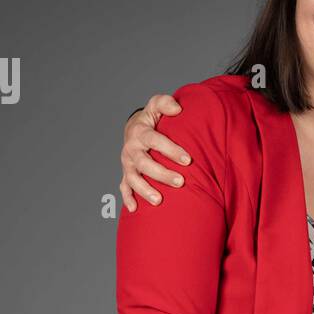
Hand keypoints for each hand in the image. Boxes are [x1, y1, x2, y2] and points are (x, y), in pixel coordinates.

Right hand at [120, 93, 190, 211]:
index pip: (155, 141)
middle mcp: (131, 149)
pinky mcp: (126, 174)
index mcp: (140, 132)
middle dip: (162, 174)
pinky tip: (135, 210)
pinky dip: (128, 199)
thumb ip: (165, 103)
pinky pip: (124, 188)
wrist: (134, 128)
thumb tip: (178, 108)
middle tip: (181, 182)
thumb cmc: (151, 118)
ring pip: (133, 179)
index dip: (171, 150)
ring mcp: (128, 164)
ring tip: (159, 201)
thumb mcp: (156, 105)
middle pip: (144, 164)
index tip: (188, 160)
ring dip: (145, 190)